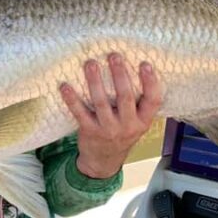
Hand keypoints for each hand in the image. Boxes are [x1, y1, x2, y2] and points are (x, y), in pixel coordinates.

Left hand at [60, 53, 161, 178]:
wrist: (103, 161)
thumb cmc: (122, 133)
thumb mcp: (137, 122)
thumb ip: (137, 103)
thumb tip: (131, 67)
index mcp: (143, 121)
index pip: (153, 101)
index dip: (151, 83)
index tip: (145, 64)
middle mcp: (128, 126)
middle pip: (125, 97)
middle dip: (119, 75)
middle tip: (114, 55)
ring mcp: (108, 129)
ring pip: (101, 102)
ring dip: (95, 81)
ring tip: (90, 63)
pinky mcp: (89, 131)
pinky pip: (80, 113)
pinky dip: (72, 99)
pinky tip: (65, 86)